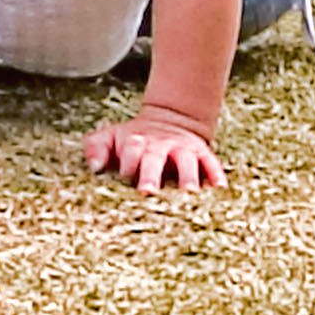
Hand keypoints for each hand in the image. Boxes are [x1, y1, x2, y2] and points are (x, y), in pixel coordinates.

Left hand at [85, 113, 224, 193]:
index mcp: (136, 142)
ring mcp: (183, 148)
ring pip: (186, 161)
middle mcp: (160, 145)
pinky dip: (216, 174)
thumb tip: (94, 167)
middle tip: (149, 192)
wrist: (168, 120)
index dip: (127, 163)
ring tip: (190, 194)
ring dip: (187, 176)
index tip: (125, 175)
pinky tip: (219, 188)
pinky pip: (211, 162)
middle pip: (155, 158)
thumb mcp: (109, 137)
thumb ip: (95, 147)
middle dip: (151, 174)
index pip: (131, 151)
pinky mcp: (202, 152)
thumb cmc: (132, 141)